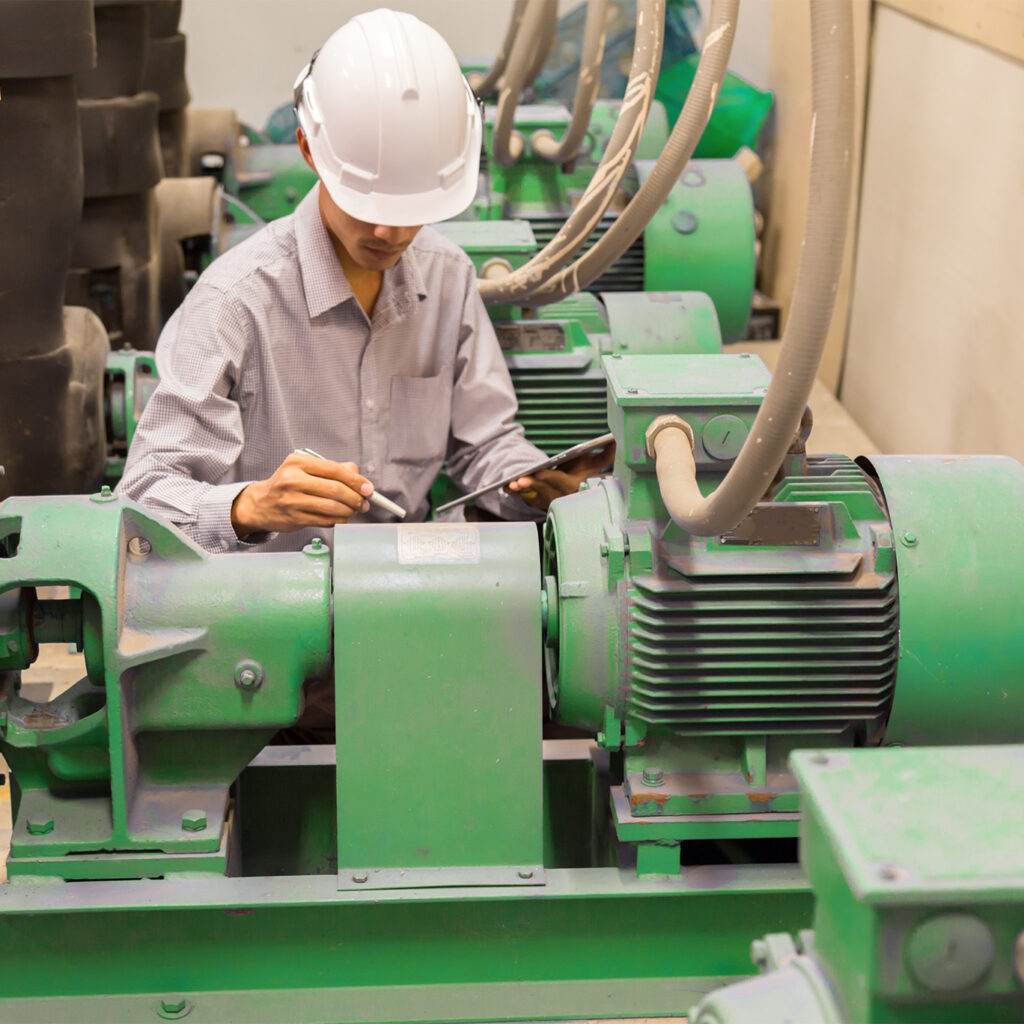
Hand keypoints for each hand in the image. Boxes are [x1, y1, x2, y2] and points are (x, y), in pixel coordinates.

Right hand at [231, 451, 373, 536]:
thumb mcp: (305, 469)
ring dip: (349, 511)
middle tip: (364, 503)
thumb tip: (358, 477)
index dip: (355, 480)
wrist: (261, 503)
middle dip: (355, 498)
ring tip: (354, 511)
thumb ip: (332, 469)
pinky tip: (341, 517)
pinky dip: (338, 520)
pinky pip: (324, 520)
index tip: (368, 488)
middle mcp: (292, 480)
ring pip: (331, 507)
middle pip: (335, 489)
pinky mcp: (294, 518)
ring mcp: (291, 500)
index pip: (334, 469)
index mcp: (297, 462)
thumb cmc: (288, 484)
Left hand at [506, 441, 615, 510]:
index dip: (549, 477)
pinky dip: (514, 492)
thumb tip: (617, 440)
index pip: (560, 481)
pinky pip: (522, 496)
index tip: (539, 472)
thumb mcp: (592, 465)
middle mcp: (558, 494)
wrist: (571, 492)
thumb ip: (605, 456)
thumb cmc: (581, 474)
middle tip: (520, 480)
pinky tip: (505, 487)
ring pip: (531, 493)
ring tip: (512, 483)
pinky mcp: (535, 500)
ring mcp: (545, 498)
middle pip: (542, 488)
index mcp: (572, 485)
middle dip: (531, 484)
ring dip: (521, 489)